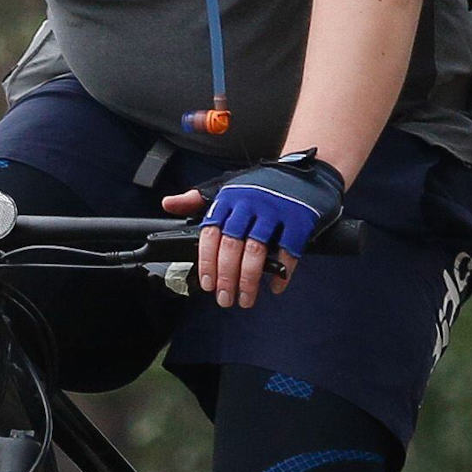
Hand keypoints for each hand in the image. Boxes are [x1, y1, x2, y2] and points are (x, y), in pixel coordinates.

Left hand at [162, 151, 341, 309]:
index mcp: (230, 197)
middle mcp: (250, 202)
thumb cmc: (262, 184)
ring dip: (249, 281)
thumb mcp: (227, 186)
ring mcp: (276, 210)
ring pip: (256, 251)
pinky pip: (288, 251)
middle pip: (232, 246)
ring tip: (245, 299)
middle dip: (226, 278)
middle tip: (225, 299)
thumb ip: (197, 199)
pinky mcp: (300, 218)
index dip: (207, 262)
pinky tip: (275, 287)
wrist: (304, 171)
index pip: (211, 233)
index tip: (207, 284)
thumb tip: (168, 204)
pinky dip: (281, 273)